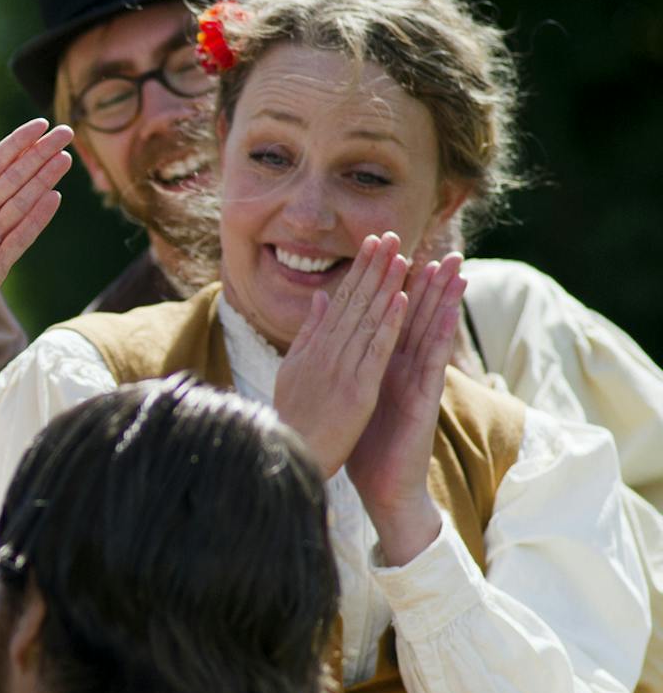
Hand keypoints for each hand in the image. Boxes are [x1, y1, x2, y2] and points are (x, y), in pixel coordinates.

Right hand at [271, 233, 409, 476]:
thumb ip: (307, 334)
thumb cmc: (293, 419)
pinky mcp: (357, 390)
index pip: (339, 301)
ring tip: (401, 257)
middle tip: (390, 235)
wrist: (292, 457)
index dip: (358, 271)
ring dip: (385, 287)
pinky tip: (401, 301)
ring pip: (367, 320)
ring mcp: (341, 370)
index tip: (373, 244)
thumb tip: (318, 298)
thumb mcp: (292, 371)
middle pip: (353, 303)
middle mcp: (325, 353)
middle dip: (373, 268)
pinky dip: (388, 325)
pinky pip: (376, 351)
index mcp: (312, 348)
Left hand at [347, 254, 463, 564]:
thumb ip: (349, 363)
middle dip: (430, 286)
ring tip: (456, 269)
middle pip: (419, 319)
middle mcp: (404, 369)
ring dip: (444, 302)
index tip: (398, 254)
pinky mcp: (424, 401)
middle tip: (443, 249)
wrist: (381, 486)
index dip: (396, 288)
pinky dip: (437, 336)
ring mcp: (417, 383)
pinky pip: (431, 363)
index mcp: (384, 365)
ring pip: (432, 334)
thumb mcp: (353, 395)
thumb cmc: (367, 442)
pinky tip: (445, 313)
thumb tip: (336, 339)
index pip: (392, 319)